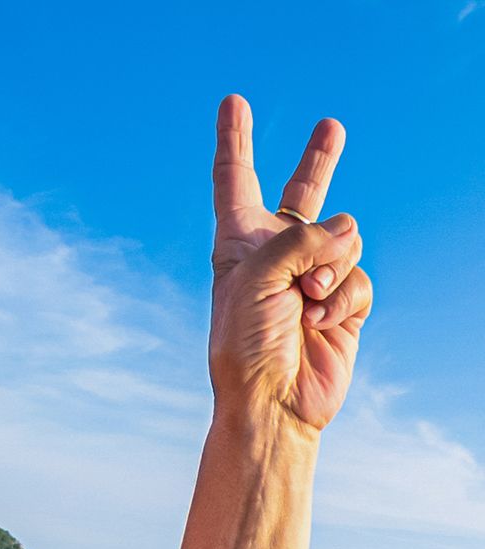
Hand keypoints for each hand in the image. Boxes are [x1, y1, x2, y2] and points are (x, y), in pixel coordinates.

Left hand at [208, 94, 372, 436]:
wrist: (272, 403)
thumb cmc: (245, 344)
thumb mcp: (255, 278)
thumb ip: (298, 238)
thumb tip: (347, 229)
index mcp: (237, 244)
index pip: (235, 182)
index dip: (235, 142)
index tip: (234, 103)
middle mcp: (274, 254)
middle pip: (302, 194)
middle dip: (318, 161)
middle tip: (331, 126)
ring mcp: (311, 276)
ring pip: (344, 237)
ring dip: (329, 267)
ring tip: (304, 300)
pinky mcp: (341, 301)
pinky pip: (357, 276)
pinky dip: (342, 297)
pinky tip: (319, 321)